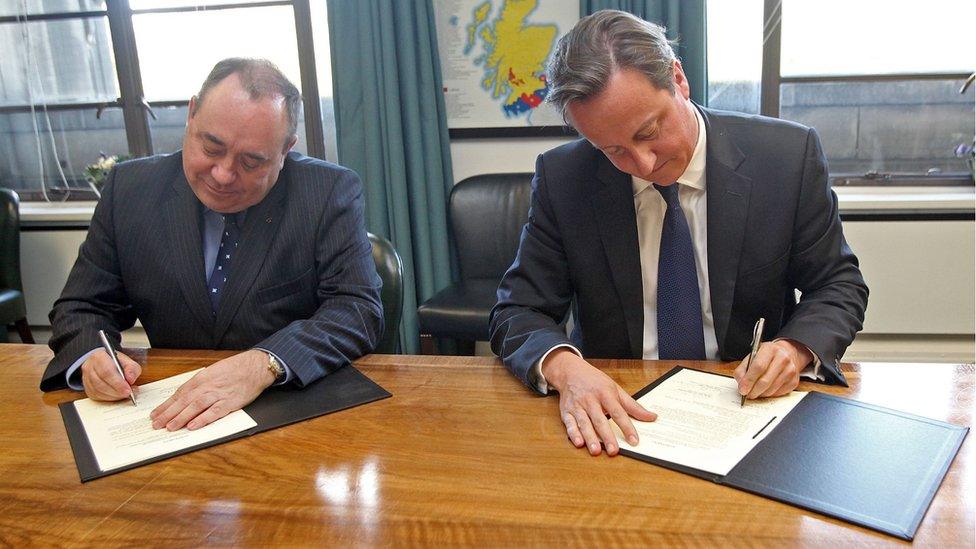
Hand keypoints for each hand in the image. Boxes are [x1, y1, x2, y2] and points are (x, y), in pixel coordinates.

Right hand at [82, 349, 140, 400]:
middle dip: (116, 391)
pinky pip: (97, 397)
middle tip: (128, 393)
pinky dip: (109, 398)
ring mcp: (86, 379)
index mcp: (99, 357)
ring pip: (98, 391)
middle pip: (101, 383)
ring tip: (124, 394)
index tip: (128, 389)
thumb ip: (132, 368)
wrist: (104, 364)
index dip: (118, 383)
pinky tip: (117, 396)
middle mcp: (89, 367)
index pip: (106, 371)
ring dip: (113, 395)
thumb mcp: (128, 361)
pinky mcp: (88, 389)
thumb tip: (130, 379)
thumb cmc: (116, 363)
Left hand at [151, 349, 275, 430]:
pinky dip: (202, 419)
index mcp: (201, 378)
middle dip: (168, 413)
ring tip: (170, 427)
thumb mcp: (212, 372)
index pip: (179, 394)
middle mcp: (207, 386)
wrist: (255, 367)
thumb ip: (199, 385)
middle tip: (156, 424)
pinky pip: (213, 412)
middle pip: (183, 401)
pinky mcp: (229, 402)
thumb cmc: (235, 369)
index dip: (166, 405)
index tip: (155, 414)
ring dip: (181, 417)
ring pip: (195, 407)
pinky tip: (193, 426)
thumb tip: (185, 397)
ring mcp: (218, 394)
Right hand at [542, 349, 656, 455]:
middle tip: (614, 451)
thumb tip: (651, 417)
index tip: (634, 440)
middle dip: (607, 436)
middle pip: (600, 420)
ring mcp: (577, 406)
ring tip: (596, 451)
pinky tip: (579, 443)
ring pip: (584, 423)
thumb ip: (633, 406)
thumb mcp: (616, 389)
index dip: (626, 427)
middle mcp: (590, 400)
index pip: (618, 412)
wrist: (571, 372)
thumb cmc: (595, 382)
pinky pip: (569, 424)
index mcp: (605, 394)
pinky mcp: (566, 411)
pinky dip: (573, 434)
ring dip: (590, 438)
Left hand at [733, 339, 812, 399]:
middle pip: (765, 380)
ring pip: (771, 389)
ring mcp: (790, 370)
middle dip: (753, 391)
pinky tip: (765, 389)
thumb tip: (741, 384)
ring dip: (760, 394)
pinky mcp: (794, 381)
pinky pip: (778, 393)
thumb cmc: (767, 356)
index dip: (749, 380)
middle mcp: (782, 358)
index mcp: (770, 349)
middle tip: (747, 394)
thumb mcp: (752, 356)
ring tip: (755, 391)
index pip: (758, 366)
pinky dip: (769, 394)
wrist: (788, 354)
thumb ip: (742, 369)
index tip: (742, 389)